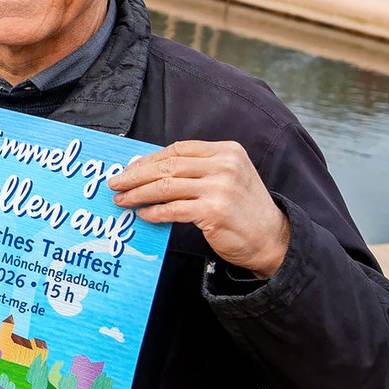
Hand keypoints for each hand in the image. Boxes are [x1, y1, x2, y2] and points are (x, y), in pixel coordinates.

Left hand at [111, 140, 291, 277]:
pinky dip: (153, 212)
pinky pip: (172, 209)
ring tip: (122, 200)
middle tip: (115, 183)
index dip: (148, 159)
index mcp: (226, 151)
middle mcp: (224, 165)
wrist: (272, 239)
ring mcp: (220, 188)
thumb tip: (149, 169)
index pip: (177, 149)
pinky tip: (143, 214)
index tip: (128, 168)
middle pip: (167, 166)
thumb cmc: (243, 208)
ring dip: (138, 194)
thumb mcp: (228, 177)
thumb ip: (196, 169)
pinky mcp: (214, 212)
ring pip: (165, 187)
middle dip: (135, 175)